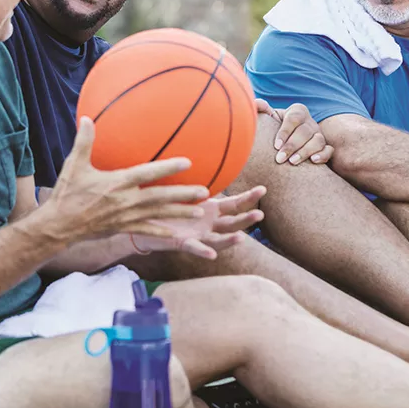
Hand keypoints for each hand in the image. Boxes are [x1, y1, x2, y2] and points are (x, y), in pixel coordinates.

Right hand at [40, 118, 214, 244]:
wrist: (58, 225)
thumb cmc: (67, 193)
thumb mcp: (74, 165)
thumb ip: (84, 141)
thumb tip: (86, 117)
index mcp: (117, 183)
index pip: (147, 173)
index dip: (168, 168)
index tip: (188, 163)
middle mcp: (125, 201)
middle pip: (160, 197)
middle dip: (183, 195)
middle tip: (205, 192)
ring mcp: (126, 217)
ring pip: (158, 215)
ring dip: (179, 213)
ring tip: (199, 212)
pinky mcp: (122, 228)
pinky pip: (145, 230)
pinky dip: (161, 232)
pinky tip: (177, 235)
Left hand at [131, 186, 265, 259]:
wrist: (145, 223)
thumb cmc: (168, 205)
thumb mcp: (185, 189)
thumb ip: (197, 177)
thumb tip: (207, 153)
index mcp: (212, 210)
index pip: (235, 204)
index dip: (249, 198)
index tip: (263, 189)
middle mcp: (209, 224)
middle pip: (232, 223)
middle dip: (246, 219)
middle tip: (260, 215)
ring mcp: (198, 235)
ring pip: (218, 239)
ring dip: (230, 240)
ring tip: (241, 238)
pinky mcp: (183, 243)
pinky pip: (194, 248)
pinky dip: (203, 251)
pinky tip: (212, 254)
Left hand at [256, 99, 333, 164]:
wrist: (286, 140)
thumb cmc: (275, 127)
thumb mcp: (270, 117)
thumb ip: (262, 109)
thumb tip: (257, 103)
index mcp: (298, 112)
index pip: (293, 119)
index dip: (285, 132)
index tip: (275, 146)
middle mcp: (310, 122)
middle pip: (305, 132)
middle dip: (292, 146)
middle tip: (279, 159)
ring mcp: (319, 134)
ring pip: (318, 141)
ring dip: (305, 152)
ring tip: (292, 162)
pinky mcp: (325, 147)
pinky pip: (329, 150)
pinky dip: (323, 155)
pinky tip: (313, 161)